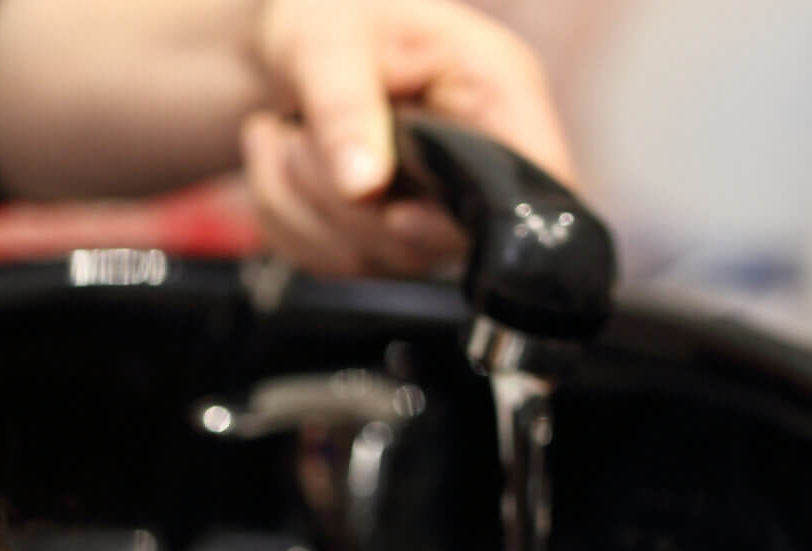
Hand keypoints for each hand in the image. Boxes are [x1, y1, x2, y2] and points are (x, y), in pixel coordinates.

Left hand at [242, 0, 574, 276]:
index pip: (538, 184)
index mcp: (496, 90)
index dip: (479, 221)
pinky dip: (287, 222)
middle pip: (438, 242)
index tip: (398, 212)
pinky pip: (332, 265)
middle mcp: (476, 154)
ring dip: (304, 209)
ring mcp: (430, 203)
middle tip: (300, 138)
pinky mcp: (381, 234)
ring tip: (287, 138)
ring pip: (375, 260)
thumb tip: (364, 187)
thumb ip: (345, 110)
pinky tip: (282, 166)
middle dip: (346, 204)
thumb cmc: (322, 14)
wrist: (273, 37)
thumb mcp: (327, 42)